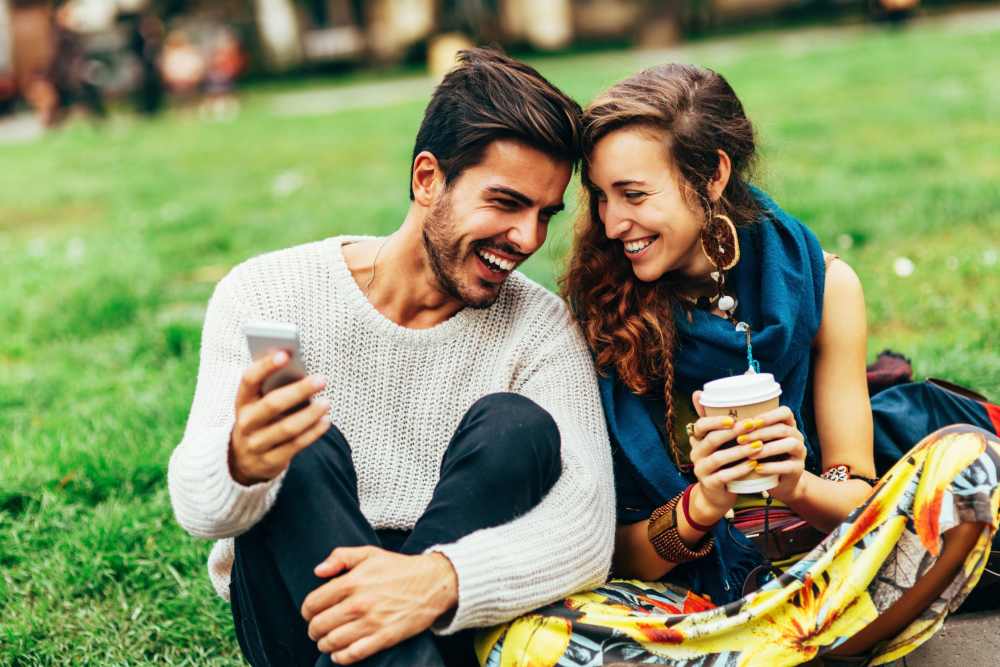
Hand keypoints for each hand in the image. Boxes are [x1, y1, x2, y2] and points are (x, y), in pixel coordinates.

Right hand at [229, 350, 330, 484]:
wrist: (242, 460)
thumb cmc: (260, 419)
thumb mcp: (257, 403)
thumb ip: (273, 386)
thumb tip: (298, 365)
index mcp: (241, 401)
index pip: (249, 379)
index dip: (265, 366)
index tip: (285, 354)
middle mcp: (245, 423)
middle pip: (272, 404)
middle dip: (299, 391)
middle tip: (321, 379)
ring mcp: (256, 444)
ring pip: (286, 428)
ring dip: (310, 414)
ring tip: (327, 402)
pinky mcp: (270, 461)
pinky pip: (295, 445)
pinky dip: (313, 432)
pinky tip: (325, 420)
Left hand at [302, 547, 457, 663]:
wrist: (433, 583)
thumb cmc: (399, 568)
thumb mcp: (369, 554)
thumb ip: (340, 557)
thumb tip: (317, 571)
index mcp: (352, 582)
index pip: (313, 603)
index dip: (307, 610)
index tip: (310, 613)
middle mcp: (359, 603)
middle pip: (319, 625)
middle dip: (314, 629)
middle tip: (318, 628)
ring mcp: (372, 622)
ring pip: (332, 642)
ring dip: (324, 644)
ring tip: (327, 641)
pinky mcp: (384, 638)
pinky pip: (353, 654)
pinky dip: (340, 657)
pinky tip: (339, 653)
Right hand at [688, 390, 760, 515]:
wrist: (716, 496)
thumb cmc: (722, 464)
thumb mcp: (718, 444)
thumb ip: (716, 422)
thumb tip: (700, 393)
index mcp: (698, 441)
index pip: (700, 426)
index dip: (715, 421)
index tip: (733, 418)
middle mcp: (696, 454)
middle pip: (711, 440)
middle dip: (732, 432)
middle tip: (752, 425)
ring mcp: (701, 470)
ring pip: (719, 458)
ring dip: (739, 451)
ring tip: (758, 445)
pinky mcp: (710, 485)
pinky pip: (724, 476)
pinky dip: (740, 469)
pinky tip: (754, 464)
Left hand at [739, 405, 806, 501]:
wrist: (777, 482)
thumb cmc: (761, 456)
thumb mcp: (756, 441)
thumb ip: (746, 429)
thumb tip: (716, 413)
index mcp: (788, 425)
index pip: (785, 412)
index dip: (768, 415)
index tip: (749, 422)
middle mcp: (797, 436)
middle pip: (783, 429)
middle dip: (760, 433)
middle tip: (740, 439)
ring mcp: (800, 453)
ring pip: (789, 444)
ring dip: (767, 448)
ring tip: (749, 454)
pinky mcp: (798, 470)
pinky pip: (788, 466)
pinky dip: (771, 467)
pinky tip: (757, 468)